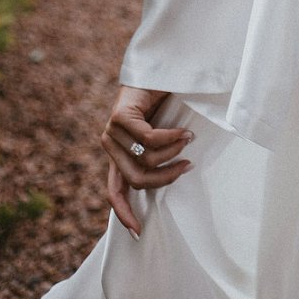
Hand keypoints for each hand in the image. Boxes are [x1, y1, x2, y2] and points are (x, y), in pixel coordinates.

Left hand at [99, 85, 193, 237]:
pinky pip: (150, 139)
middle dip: (167, 177)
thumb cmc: (162, 100)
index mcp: (118, 154)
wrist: (156, 67)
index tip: (138, 232)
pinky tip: (185, 132)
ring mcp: (112, 131)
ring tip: (188, 140)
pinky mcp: (120, 117)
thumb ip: (158, 156)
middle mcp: (110, 145)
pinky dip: (172, 138)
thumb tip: (176, 178)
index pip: (114, 191)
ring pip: (146, 161)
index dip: (125, 212)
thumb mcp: (160, 135)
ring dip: (173, 154)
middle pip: (139, 179)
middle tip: (188, 167)